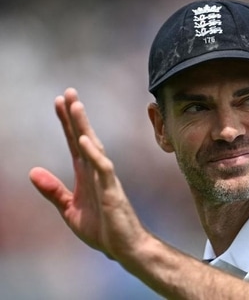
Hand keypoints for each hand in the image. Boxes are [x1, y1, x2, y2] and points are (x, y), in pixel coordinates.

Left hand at [29, 88, 147, 259]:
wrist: (124, 248)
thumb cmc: (103, 229)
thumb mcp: (69, 210)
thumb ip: (53, 191)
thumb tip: (33, 171)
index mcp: (86, 175)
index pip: (73, 143)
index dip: (66, 123)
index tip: (59, 102)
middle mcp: (96, 172)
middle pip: (84, 138)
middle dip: (75, 115)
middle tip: (68, 92)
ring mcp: (106, 179)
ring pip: (94, 147)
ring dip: (83, 126)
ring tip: (75, 106)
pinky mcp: (112, 191)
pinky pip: (103, 168)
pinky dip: (94, 153)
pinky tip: (83, 139)